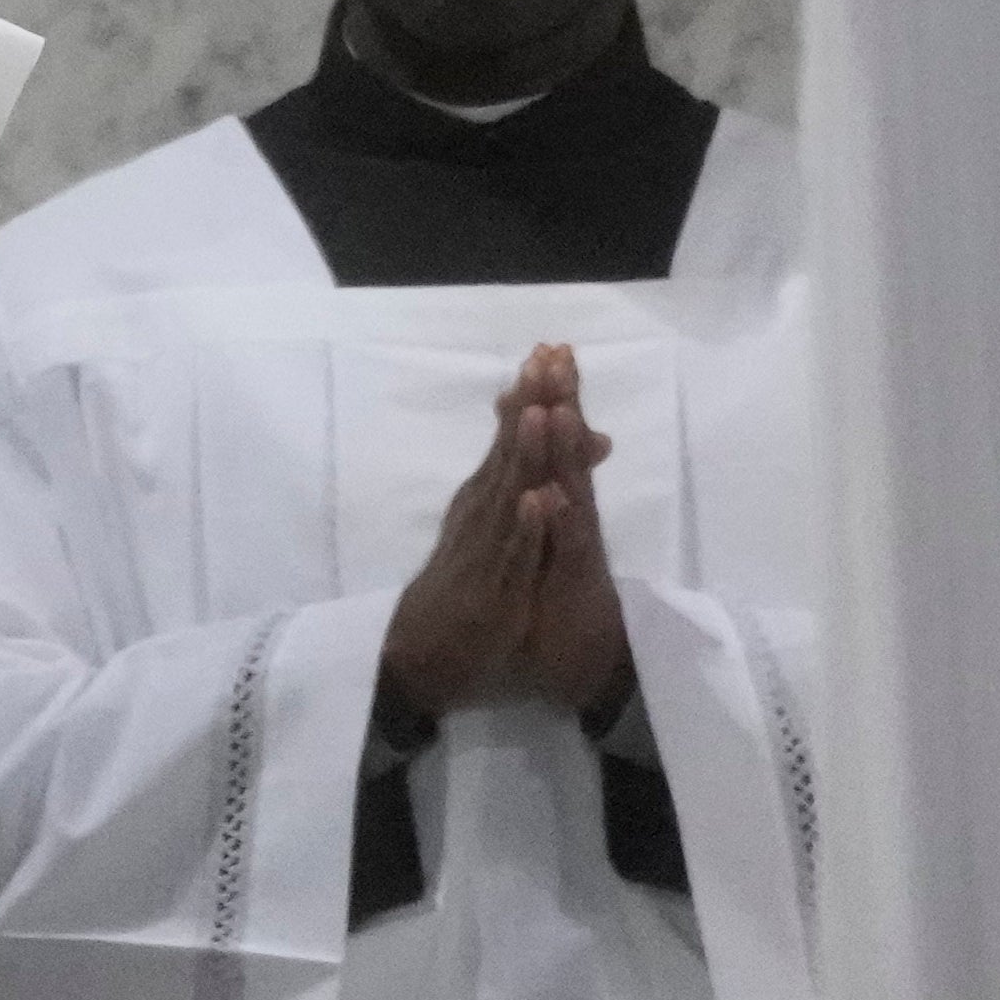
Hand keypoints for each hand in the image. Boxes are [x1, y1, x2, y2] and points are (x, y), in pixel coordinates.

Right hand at [378, 346, 613, 718]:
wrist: (421, 651)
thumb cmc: (465, 586)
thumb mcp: (501, 531)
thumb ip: (526, 485)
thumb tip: (577, 444)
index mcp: (486, 494)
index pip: (512, 435)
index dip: (532, 393)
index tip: (552, 348)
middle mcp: (481, 509)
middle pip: (509, 450)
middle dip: (530, 404)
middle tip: (546, 357)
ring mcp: (483, 547)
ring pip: (508, 493)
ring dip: (524, 453)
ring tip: (541, 412)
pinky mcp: (490, 589)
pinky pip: (512, 555)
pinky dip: (526, 528)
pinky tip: (540, 501)